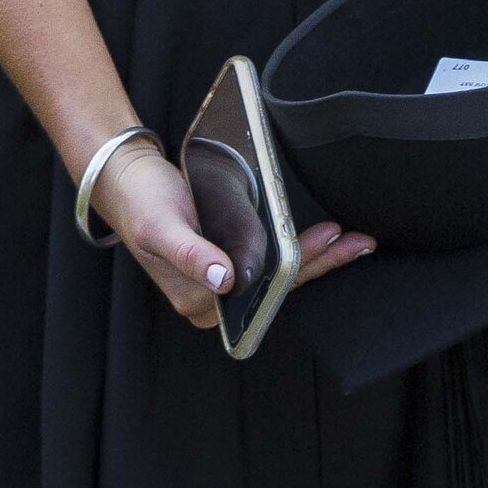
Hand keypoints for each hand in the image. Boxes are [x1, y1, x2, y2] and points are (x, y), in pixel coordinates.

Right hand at [89, 137, 376, 329]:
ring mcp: (226, 282)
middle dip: (319, 264)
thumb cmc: (143, 206)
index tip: (326, 245)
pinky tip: (325, 240)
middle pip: (277, 287)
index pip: (261, 292)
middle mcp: (215, 300)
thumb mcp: (161, 228)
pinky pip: (272, 263)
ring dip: (318, 258)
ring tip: (352, 241)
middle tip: (356, 241)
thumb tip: (223, 280)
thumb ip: (190, 255)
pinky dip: (300, 251)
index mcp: (198, 301)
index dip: (297, 270)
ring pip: (279, 277)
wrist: (131, 186)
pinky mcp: (232, 262)